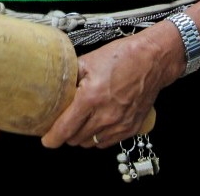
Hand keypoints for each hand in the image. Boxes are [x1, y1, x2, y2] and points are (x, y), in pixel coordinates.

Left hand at [41, 23, 180, 149]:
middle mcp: (105, 115)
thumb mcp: (89, 60)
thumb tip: (57, 85)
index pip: (65, 128)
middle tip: (63, 124)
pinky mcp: (130, 128)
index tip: (46, 139)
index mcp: (91, 97)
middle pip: (75, 139)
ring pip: (90, 143)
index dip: (52, 138)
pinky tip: (97, 123)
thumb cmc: (124, 56)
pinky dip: (98, 137)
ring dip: (82, 136)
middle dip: (66, 134)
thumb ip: (72, 76)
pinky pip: (107, 142)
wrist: (152, 60)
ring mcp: (119, 124)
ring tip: (80, 122)